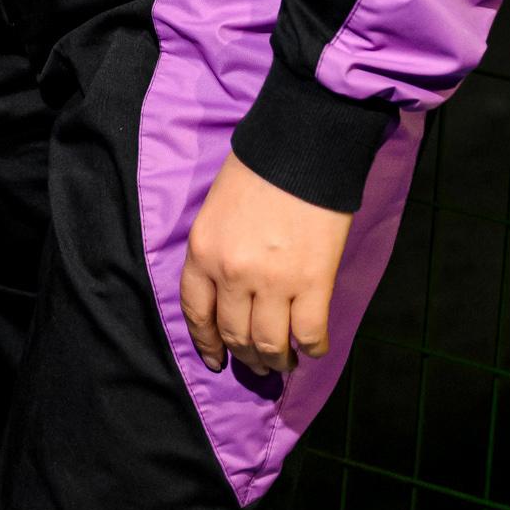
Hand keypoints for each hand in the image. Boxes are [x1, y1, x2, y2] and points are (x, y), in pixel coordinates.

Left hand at [179, 150, 352, 377]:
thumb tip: (231, 293)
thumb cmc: (258, 169)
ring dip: (277, 361)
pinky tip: (312, 347)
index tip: (216, 359)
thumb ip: (217, 251)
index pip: (196, 313)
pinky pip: (309, 334)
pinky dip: (312, 348)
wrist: (302, 146)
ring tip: (285, 362)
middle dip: (246, 356)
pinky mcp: (312, 283)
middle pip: (234, 334)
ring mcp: (272, 282)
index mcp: (202, 251)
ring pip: (269, 344)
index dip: (206, 343)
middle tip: (259, 363)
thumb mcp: (217, 209)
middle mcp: (231, 274)